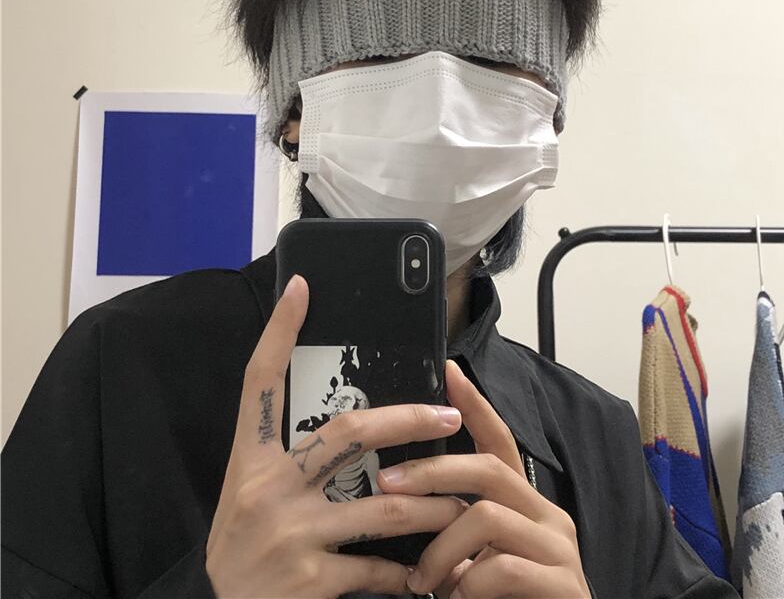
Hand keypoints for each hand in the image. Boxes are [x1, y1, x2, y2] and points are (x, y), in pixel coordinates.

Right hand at [205, 275, 467, 598]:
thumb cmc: (247, 552)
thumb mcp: (254, 498)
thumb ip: (292, 464)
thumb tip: (353, 431)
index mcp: (251, 461)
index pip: (260, 382)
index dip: (278, 332)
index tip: (302, 288)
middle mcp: (267, 490)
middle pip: (348, 432)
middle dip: (407, 420)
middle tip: (447, 416)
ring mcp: (289, 534)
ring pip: (384, 507)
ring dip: (432, 505)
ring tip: (461, 503)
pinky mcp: (309, 581)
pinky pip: (378, 567)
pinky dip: (407, 571)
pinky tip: (423, 574)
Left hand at [377, 360, 590, 598]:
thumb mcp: (476, 556)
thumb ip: (457, 525)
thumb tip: (405, 500)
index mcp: (524, 502)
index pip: (500, 440)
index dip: (475, 404)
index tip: (449, 371)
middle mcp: (547, 514)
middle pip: (488, 468)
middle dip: (432, 471)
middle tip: (387, 484)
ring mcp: (559, 547)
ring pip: (486, 516)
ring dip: (441, 549)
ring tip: (422, 582)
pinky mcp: (564, 584)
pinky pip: (503, 567)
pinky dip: (469, 585)